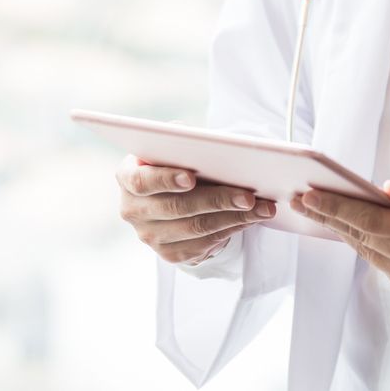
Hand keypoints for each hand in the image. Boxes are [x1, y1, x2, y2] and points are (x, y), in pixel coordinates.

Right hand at [116, 155, 275, 264]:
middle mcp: (132, 210)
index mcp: (128, 177)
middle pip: (177, 207)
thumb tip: (193, 137)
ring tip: (261, 208)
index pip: (142, 181)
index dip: (165, 179)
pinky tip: (250, 219)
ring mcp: (150, 236)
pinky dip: (231, 230)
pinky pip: (204, 244)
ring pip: (196, 229)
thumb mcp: (172, 149)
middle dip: (217, 200)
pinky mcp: (169, 254)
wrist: (172, 197)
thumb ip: (178, 140)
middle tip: (248, 196)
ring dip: (233, 218)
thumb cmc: (174, 164)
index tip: (191, 176)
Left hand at [291, 171, 389, 306]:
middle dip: (331, 217)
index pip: (372, 220)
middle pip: (364, 238)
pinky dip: (369, 248)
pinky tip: (354, 230)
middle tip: (302, 200)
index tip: (309, 196)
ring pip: (370, 254)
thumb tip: (384, 191)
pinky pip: (383, 267)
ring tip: (320, 211)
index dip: (337, 208)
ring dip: (346, 232)